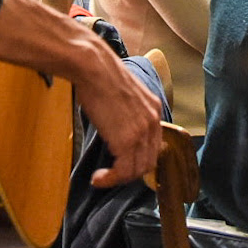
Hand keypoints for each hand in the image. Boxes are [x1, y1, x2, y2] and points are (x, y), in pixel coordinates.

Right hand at [76, 45, 163, 187]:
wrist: (94, 68)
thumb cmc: (100, 77)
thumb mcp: (123, 95)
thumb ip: (128, 113)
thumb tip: (117, 127)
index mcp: (154, 109)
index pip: (154, 146)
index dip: (139, 160)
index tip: (123, 165)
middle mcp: (153, 122)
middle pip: (148, 162)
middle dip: (129, 173)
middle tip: (110, 175)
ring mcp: (141, 133)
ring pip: (136, 170)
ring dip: (118, 179)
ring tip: (101, 178)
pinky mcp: (127, 140)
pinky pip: (123, 171)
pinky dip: (110, 180)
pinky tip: (97, 178)